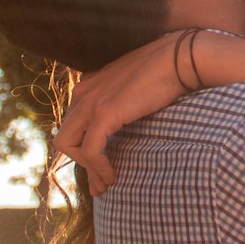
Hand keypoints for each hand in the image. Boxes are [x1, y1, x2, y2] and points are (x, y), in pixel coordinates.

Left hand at [53, 33, 188, 194]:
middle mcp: (83, 92)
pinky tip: (112, 176)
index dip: (83, 148)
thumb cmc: (165, 71)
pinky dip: (98, 168)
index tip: (100, 167)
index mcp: (88, 85)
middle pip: (66, 136)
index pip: (73, 123)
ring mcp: (90, 102)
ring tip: (106, 184)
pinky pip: (90, 151)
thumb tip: (122, 122)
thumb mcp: (132, 86)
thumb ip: (119, 100)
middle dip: (81, 162)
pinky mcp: (103, 114)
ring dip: (88, 169)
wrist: (178, 59)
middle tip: (100, 183)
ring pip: (69, 145)